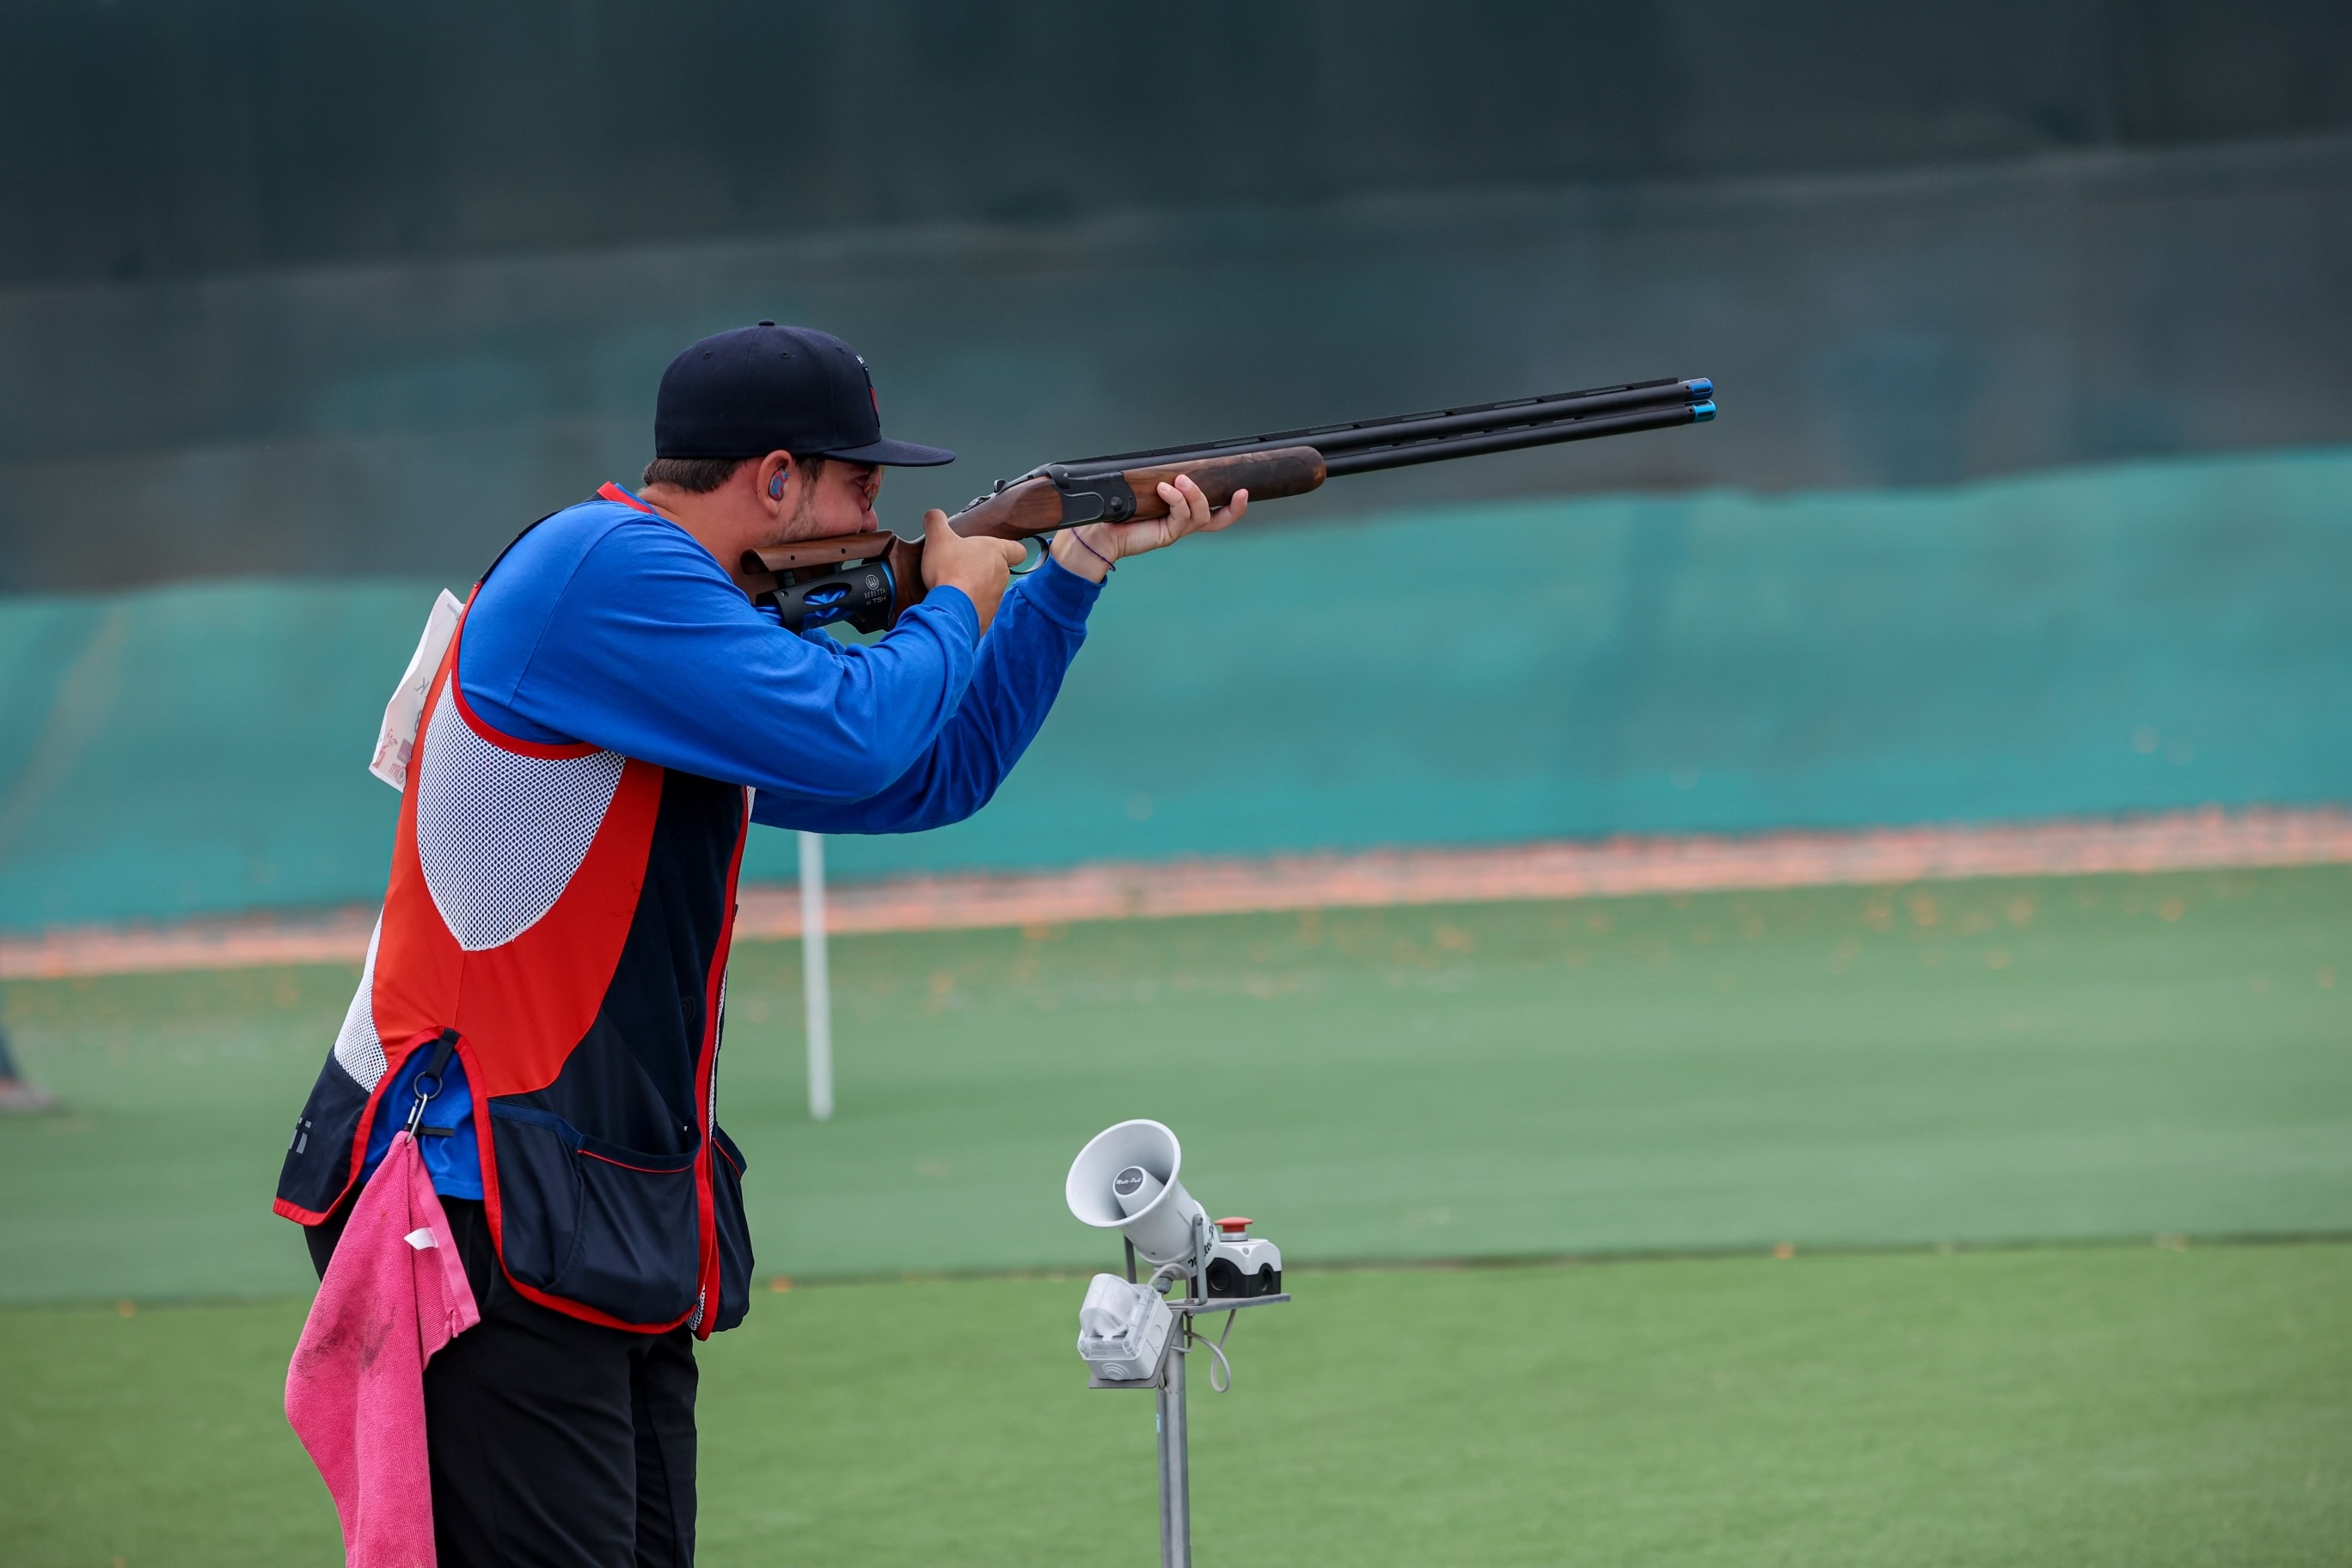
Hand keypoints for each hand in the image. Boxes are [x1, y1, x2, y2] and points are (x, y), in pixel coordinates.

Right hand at [920, 509, 1026, 631]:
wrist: (951, 609)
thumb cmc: (950, 571)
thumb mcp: (938, 538)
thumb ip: (936, 521)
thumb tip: (933, 515)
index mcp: (995, 552)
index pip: (1017, 550)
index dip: (1011, 549)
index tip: (999, 550)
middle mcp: (1001, 575)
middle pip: (998, 569)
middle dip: (981, 568)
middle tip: (961, 566)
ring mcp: (996, 597)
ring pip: (989, 590)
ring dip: (975, 588)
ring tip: (954, 586)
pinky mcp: (987, 616)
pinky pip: (979, 608)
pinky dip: (969, 606)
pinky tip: (954, 603)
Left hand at [1049, 472, 1247, 584]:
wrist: (1099, 532)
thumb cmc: (1118, 510)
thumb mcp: (1144, 489)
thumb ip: (1161, 481)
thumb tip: (1172, 465)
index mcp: (1180, 512)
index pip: (1213, 511)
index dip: (1232, 506)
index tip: (1243, 491)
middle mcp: (1182, 522)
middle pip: (1217, 519)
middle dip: (1233, 508)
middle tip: (1239, 492)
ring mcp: (1175, 529)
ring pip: (1201, 515)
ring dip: (1194, 494)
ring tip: (1179, 481)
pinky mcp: (1166, 534)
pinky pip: (1180, 516)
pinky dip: (1175, 499)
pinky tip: (1165, 489)